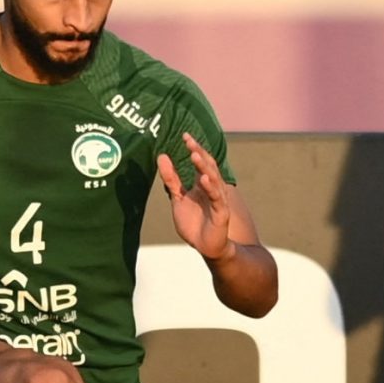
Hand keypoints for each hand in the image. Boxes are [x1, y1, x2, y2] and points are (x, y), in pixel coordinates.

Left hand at [159, 132, 234, 260]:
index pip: (201, 161)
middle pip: (208, 166)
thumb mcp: (177, 198)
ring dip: (204, 167)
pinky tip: (204, 179)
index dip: (194, 148)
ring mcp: (218, 200)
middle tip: (189, 141)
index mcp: (203, 184)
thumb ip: (171, 179)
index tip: (185, 135)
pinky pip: (217, 198)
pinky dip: (211, 188)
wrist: (206, 246)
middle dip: (199, 152)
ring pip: (213, 179)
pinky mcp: (221, 213)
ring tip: (194, 154)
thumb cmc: (194, 223)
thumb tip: (162, 156)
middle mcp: (212, 188)